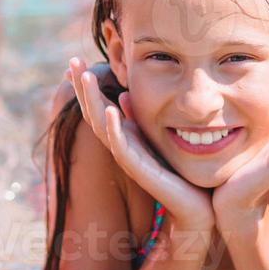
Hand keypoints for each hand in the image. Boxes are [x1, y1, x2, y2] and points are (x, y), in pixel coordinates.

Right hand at [66, 57, 213, 229]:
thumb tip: (123, 95)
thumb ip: (140, 119)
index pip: (100, 106)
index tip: (75, 63)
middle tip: (72, 60)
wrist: (196, 209)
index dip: (87, 86)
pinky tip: (111, 109)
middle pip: (95, 112)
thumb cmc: (181, 174)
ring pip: (103, 125)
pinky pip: (123, 147)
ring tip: (84, 76)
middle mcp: (123, 146)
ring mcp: (129, 158)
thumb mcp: (159, 137)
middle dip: (83, 87)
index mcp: (127, 137)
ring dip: (92, 100)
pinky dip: (114, 128)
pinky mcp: (141, 171)